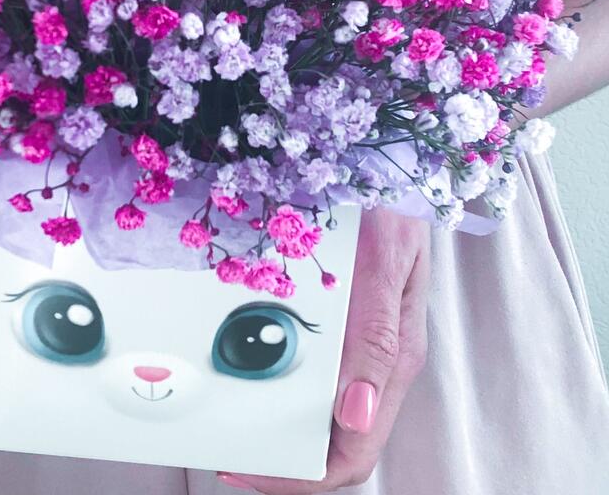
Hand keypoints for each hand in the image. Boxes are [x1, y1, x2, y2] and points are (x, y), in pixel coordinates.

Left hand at [218, 208, 430, 491]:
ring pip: (320, 407)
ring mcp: (359, 339)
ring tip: (230, 417)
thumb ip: (377, 336)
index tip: (253, 468)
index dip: (305, 474)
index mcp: (393, 357)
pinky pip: (310, 366)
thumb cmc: (387, 201)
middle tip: (228, 450)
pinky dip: (278, 381)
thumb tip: (357, 415)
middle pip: (335, 438)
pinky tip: (248, 370)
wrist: (383, 156)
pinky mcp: (341, 316)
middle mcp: (377, 358)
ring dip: (278, 421)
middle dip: (284, 457)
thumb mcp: (384, 261)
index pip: (355, 449)